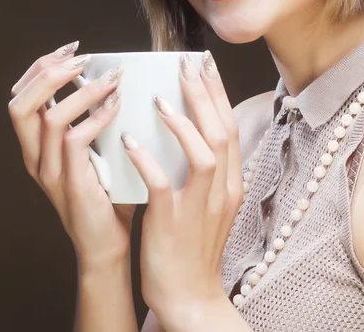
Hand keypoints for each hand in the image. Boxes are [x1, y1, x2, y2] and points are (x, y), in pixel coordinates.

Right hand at [8, 41, 135, 271]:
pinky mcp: (71, 184)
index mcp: (38, 146)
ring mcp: (49, 172)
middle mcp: (35, 157)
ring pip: (48, 117)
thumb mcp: (99, 150)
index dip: (41, 68)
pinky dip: (97, 116)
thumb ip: (98, 120)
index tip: (73, 49)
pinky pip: (75, 141)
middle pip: (21, 103)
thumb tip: (119, 79)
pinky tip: (118, 104)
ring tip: (111, 77)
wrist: (109, 242)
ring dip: (82, 91)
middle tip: (83, 58)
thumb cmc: (109, 192)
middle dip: (50, 72)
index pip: (22, 97)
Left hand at [121, 50, 242, 326]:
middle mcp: (223, 190)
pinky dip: (148, 159)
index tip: (205, 69)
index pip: (230, 130)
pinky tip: (131, 142)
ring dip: (184, 121)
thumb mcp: (212, 206)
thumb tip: (191, 135)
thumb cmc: (196, 248)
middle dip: (205, 95)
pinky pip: (162, 183)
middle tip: (187, 66)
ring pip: (204, 152)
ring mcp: (200, 206)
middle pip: (221, 132)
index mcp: (232, 184)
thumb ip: (208, 172)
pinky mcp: (172, 221)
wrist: (191, 296)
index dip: (219, 96)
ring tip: (161, 96)